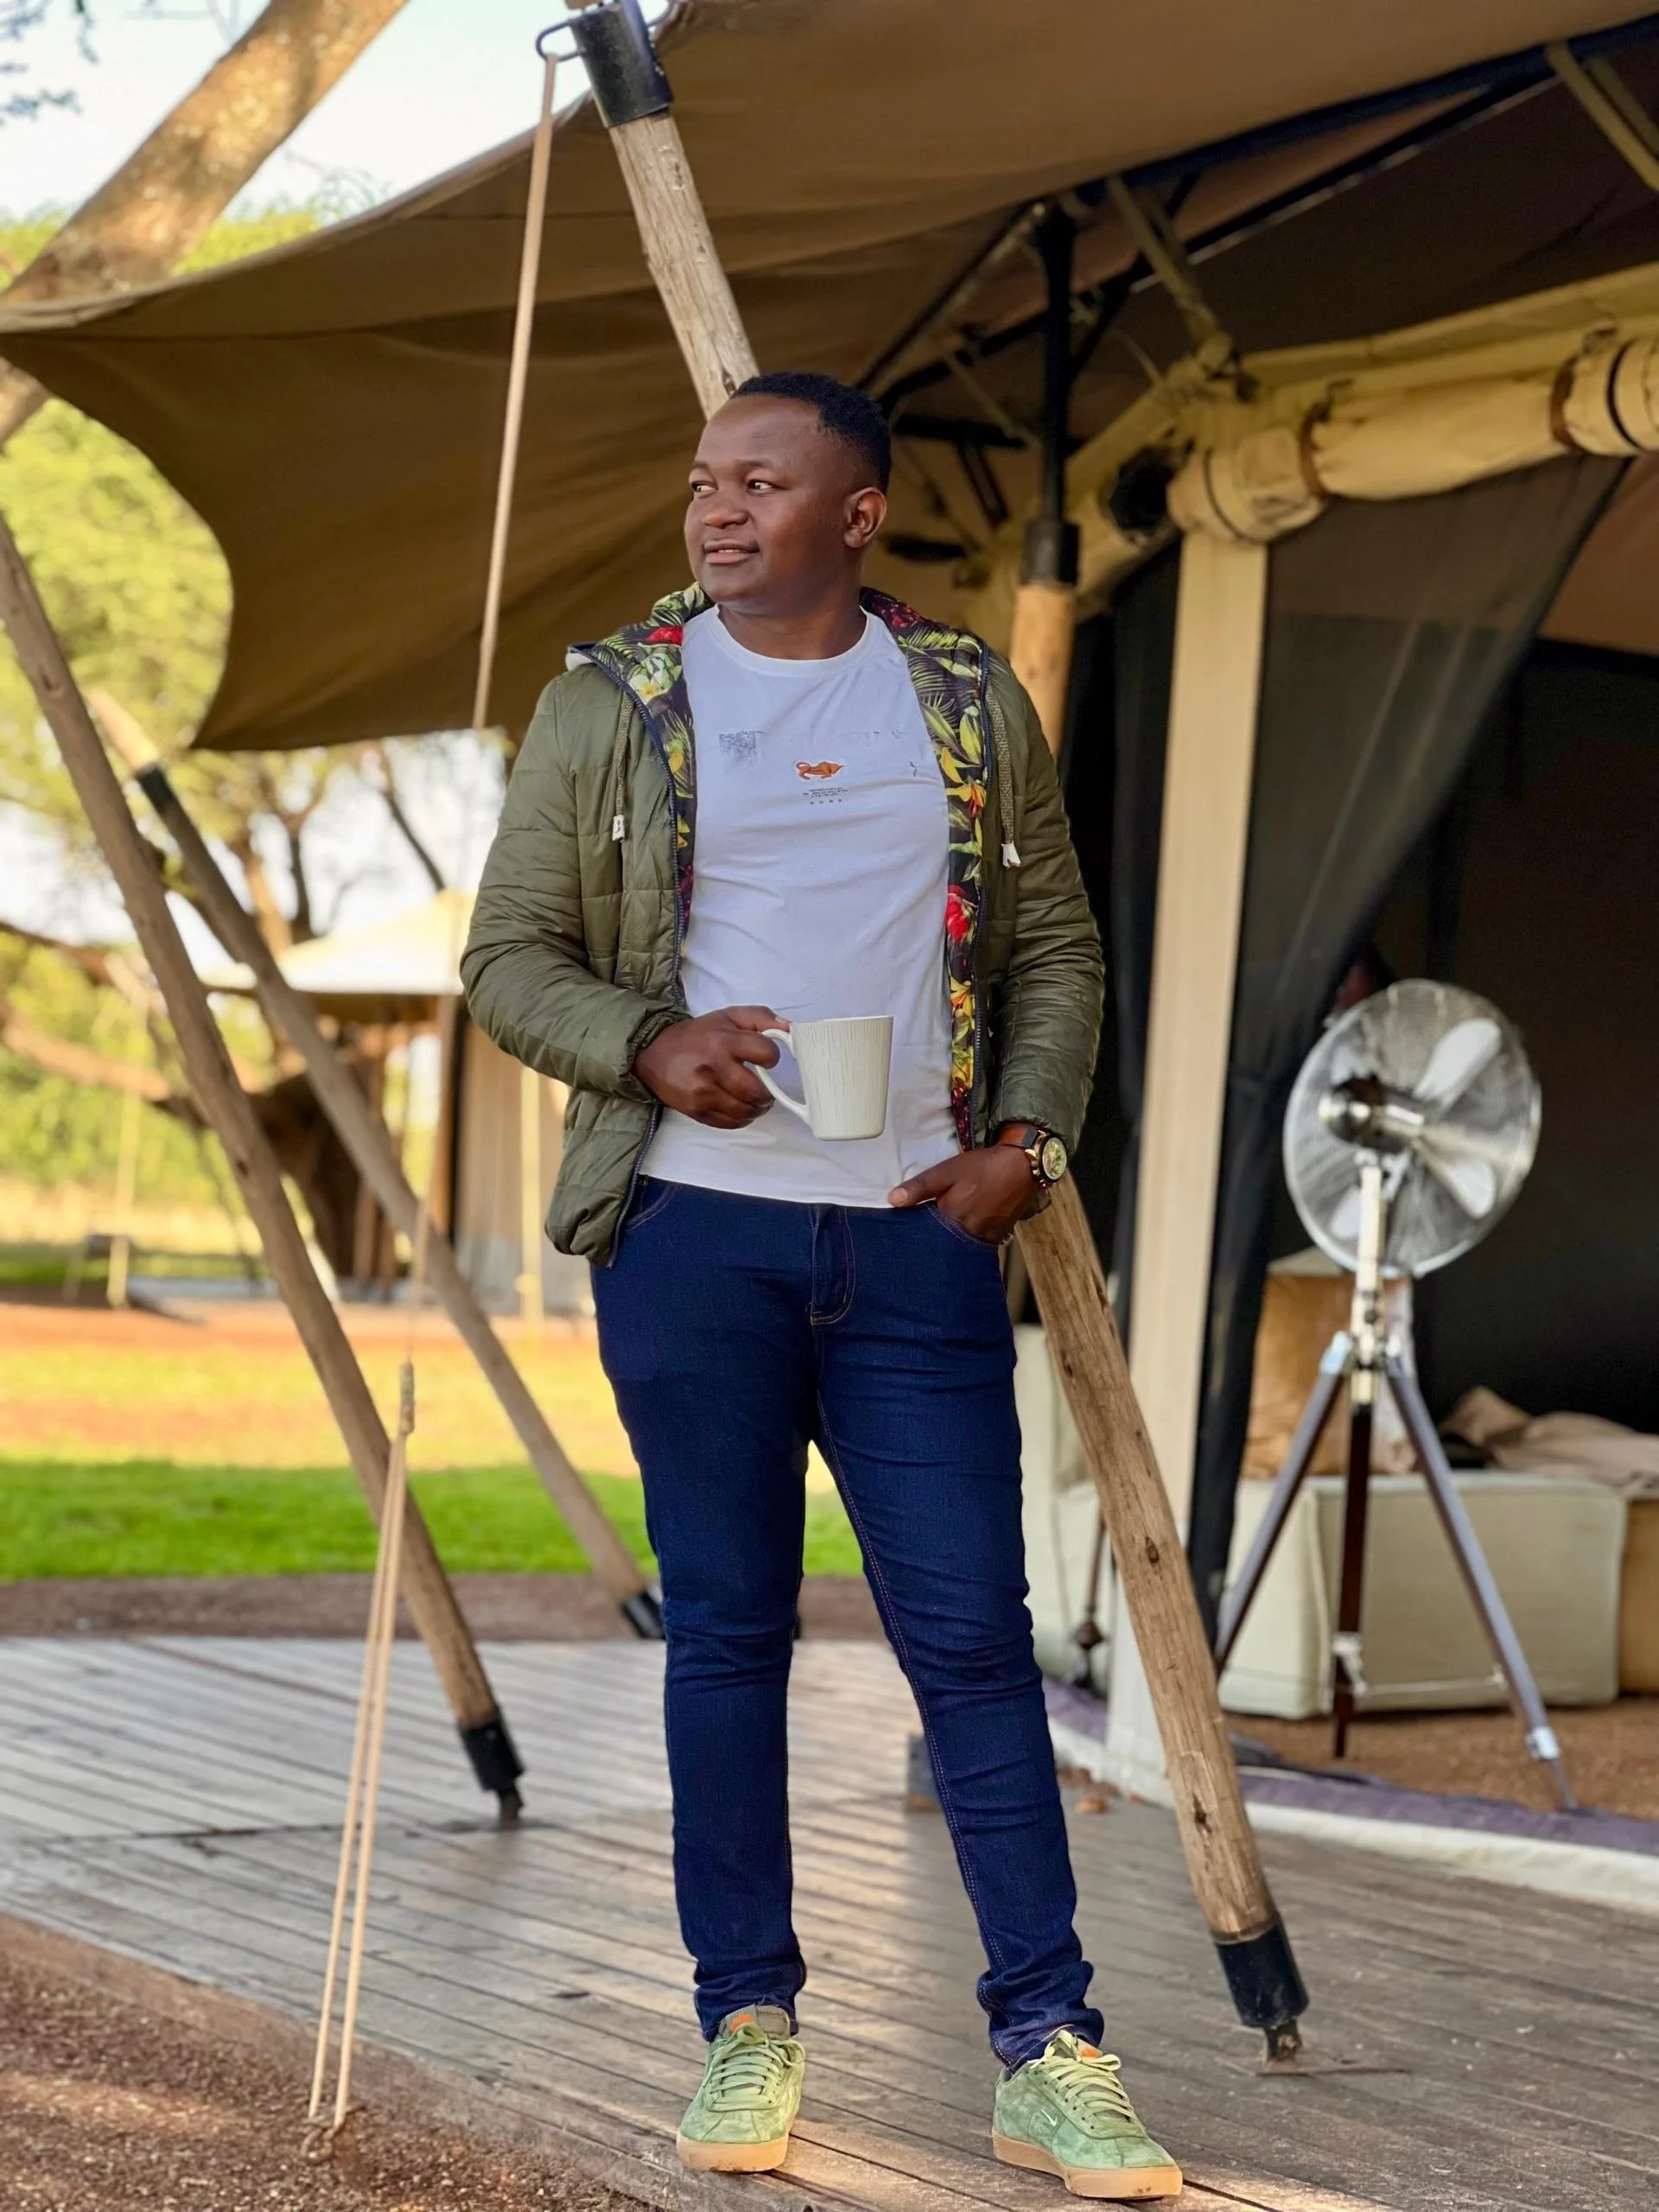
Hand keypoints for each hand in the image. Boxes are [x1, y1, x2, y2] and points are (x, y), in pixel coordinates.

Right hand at [632, 1005, 781, 1126]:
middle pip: (757, 1091)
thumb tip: (790, 1029)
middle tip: (765, 1090)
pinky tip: (740, 1108)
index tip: (766, 1060)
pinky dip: (741, 1118)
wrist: (653, 1053)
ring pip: (745, 1111)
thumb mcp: (728, 1016)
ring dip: (757, 1108)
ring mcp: (703, 1092)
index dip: (772, 1058)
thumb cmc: (697, 1035)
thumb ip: (761, 1018)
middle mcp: (713, 1067)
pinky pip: (730, 1123)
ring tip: (755, 1100)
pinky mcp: (696, 1110)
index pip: (765, 1054)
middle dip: (767, 1093)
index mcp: (723, 1040)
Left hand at [888, 1144, 1035, 1244]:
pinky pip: (976, 1245)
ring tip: (942, 1234)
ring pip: (960, 1246)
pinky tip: (962, 1233)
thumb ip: (920, 1187)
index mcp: (952, 1217)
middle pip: (942, 1242)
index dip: (915, 1230)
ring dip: (950, 1241)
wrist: (1023, 1167)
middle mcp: (968, 1233)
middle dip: (932, 1239)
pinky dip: (967, 1241)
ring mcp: (985, 1238)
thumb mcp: (947, 1171)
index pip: (925, 1232)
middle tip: (923, 1233)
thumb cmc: (982, 1167)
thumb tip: (892, 1201)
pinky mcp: (997, 1238)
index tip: (905, 1229)